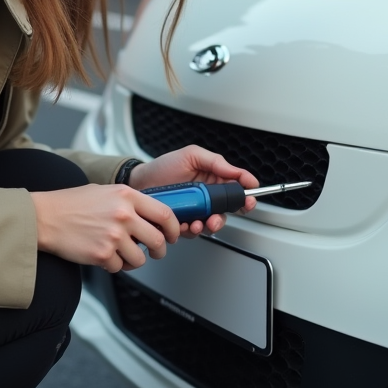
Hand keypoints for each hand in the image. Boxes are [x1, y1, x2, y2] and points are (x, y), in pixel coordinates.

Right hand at [31, 184, 179, 271]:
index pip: (164, 214)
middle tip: (155, 252)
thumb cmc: (71, 203)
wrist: (45, 217)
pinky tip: (105, 255)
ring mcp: (114, 236)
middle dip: (159, 250)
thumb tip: (149, 215)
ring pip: (140, 258)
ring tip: (123, 254)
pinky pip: (120, 267)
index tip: (173, 235)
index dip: (174, 228)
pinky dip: (115, 265)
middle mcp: (123, 215)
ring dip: (134, 260)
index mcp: (127, 196)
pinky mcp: (102, 254)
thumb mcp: (105, 191)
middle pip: (157, 240)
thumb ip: (129, 201)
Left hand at [126, 146, 258, 237]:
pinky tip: (184, 225)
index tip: (249, 200)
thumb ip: (216, 162)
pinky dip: (190, 231)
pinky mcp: (182, 223)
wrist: (139, 182)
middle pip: (226, 212)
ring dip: (207, 227)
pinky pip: (192, 232)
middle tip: (216, 218)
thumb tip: (238, 172)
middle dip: (223, 217)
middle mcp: (206, 197)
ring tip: (197, 224)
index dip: (245, 196)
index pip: (235, 189)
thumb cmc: (163, 167)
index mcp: (212, 179)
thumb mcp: (191, 156)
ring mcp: (195, 211)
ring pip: (210, 224)